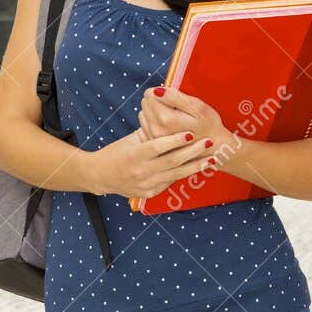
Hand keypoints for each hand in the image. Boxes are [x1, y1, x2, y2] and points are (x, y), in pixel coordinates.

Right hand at [86, 127, 220, 199]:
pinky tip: (198, 168)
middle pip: (173, 161)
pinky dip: (183, 174)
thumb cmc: (117, 152)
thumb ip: (150, 132)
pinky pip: (170, 183)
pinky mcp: (149, 193)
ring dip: (196, 166)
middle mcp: (142, 171)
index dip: (175, 140)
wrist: (100, 176)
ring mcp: (146, 185)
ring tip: (212, 158)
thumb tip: (169, 117)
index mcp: (135, 155)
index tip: (190, 133)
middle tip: (209, 142)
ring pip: (176, 175)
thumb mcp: (131, 139)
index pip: (158, 146)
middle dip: (193, 152)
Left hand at [138, 84, 235, 173]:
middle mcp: (156, 131)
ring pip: (144, 114)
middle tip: (177, 111)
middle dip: (158, 103)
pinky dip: (154, 123)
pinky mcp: (153, 144)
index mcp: (165, 119)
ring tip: (174, 121)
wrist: (214, 148)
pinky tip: (168, 128)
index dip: (162, 93)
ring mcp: (153, 139)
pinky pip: (145, 125)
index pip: (149, 94)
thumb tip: (156, 91)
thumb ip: (175, 97)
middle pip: (145, 104)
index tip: (175, 100)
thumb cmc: (208, 125)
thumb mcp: (198, 107)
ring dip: (156, 113)